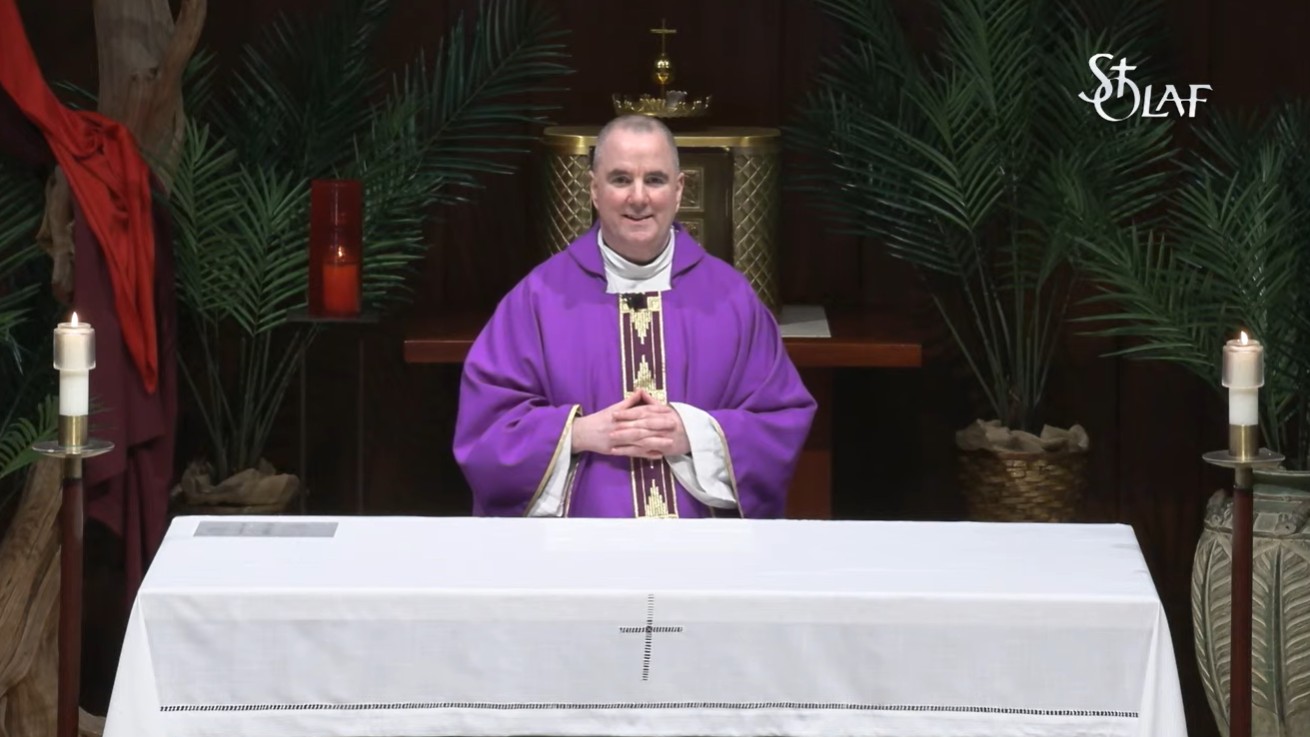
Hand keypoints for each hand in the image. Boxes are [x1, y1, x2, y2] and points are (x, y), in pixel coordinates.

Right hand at [572, 390, 690, 458]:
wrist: (580, 433)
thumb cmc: (598, 419)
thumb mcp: (612, 408)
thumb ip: (629, 402)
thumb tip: (641, 391)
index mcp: (620, 415)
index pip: (640, 412)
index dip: (655, 411)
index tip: (668, 410)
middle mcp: (619, 427)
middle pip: (642, 427)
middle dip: (659, 426)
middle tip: (674, 425)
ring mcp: (617, 440)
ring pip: (639, 442)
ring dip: (655, 442)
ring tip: (670, 442)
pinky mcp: (615, 451)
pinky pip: (632, 454)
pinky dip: (646, 455)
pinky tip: (658, 455)